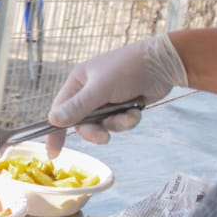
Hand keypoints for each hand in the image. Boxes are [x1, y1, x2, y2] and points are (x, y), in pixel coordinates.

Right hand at [45, 34, 187, 156]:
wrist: (164, 64)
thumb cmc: (128, 68)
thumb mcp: (100, 88)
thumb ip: (78, 106)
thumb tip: (53, 120)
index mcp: (78, 83)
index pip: (59, 110)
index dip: (55, 131)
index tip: (53, 152)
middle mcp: (89, 92)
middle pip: (82, 123)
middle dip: (95, 131)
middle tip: (104, 137)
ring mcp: (106, 100)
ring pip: (102, 125)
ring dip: (116, 123)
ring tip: (129, 114)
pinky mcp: (122, 106)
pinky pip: (118, 123)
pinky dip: (127, 119)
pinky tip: (137, 109)